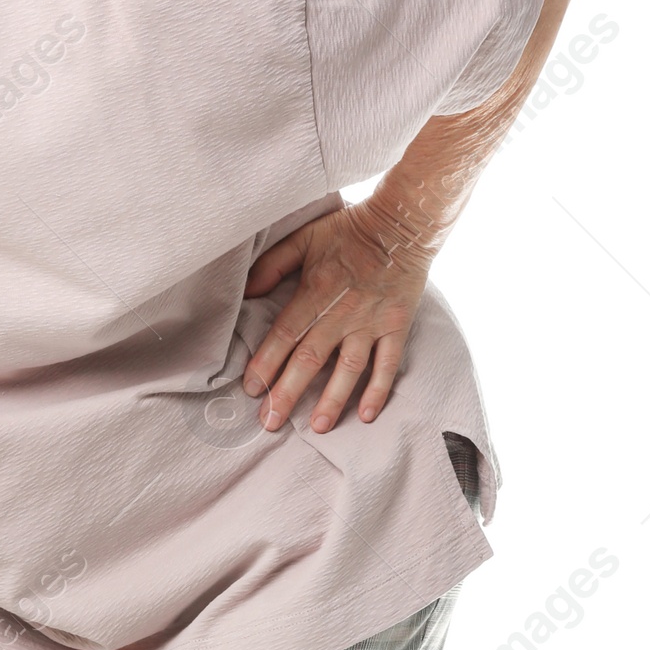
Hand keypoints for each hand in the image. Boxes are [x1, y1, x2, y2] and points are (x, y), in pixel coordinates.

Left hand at [240, 198, 434, 432]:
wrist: (403, 222)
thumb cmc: (349, 229)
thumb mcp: (304, 236)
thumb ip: (273, 264)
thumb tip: (246, 291)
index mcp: (315, 292)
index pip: (285, 334)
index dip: (266, 363)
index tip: (252, 389)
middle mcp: (342, 312)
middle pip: (310, 359)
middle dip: (288, 392)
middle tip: (271, 422)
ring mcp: (372, 322)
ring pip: (348, 368)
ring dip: (332, 399)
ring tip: (317, 427)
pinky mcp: (397, 327)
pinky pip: (388, 364)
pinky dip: (378, 390)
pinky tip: (367, 415)